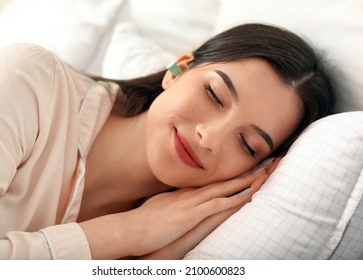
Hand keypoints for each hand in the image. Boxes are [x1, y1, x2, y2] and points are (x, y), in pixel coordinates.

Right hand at [138, 156, 282, 258]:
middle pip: (223, 180)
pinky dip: (233, 199)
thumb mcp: (160, 208)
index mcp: (185, 194)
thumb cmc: (143, 222)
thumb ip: (173, 203)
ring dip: (246, 181)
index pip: (213, 181)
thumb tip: (178, 201)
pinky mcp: (189, 215)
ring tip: (266, 173)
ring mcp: (190, 203)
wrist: (129, 229)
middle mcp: (190, 194)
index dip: (233, 175)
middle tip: (267, 161)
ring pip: (224, 188)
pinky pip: (216, 205)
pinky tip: (248, 195)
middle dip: (246, 171)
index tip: (248, 168)